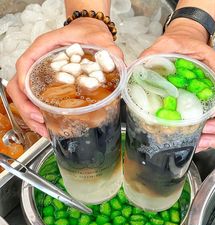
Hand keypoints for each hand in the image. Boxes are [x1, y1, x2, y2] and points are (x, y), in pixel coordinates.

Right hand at [6, 18, 122, 136]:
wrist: (89, 32)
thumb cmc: (88, 33)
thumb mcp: (100, 39)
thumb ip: (110, 52)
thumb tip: (120, 69)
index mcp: (46, 47)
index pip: (26, 63)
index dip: (24, 83)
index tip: (31, 99)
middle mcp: (39, 60)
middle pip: (20, 85)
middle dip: (26, 107)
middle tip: (39, 121)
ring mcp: (41, 73)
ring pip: (24, 95)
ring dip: (30, 114)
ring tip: (43, 129)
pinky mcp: (47, 82)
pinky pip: (34, 97)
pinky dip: (37, 112)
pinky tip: (47, 123)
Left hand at [140, 18, 214, 150]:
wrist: (185, 43)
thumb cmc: (181, 43)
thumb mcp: (169, 42)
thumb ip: (156, 51)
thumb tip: (138, 68)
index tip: (213, 112)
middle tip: (203, 134)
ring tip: (199, 144)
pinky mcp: (208, 104)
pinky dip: (210, 136)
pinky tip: (197, 142)